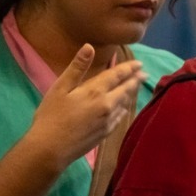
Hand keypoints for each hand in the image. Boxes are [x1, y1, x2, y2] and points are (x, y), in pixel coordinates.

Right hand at [24, 45, 143, 170]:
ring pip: (124, 103)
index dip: (129, 68)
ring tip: (137, 87)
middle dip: (135, 80)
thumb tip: (89, 47)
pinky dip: (125, 109)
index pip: (117, 75)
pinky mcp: (106, 133)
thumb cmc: (51, 116)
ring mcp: (108, 120)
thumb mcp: (60, 88)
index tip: (139, 64)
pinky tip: (125, 108)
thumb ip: (77, 68)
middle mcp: (107, 105)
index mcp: (96, 91)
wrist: (51, 149)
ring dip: (131, 93)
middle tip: (144, 74)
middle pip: (126, 89)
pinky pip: (120, 117)